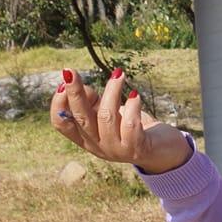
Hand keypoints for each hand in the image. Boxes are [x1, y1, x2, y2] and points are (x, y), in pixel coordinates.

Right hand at [48, 66, 190, 174]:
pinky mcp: (137, 148)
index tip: (62, 83)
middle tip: (70, 70)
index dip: (58, 105)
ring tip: (119, 74)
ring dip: (111, 91)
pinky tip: (136, 94)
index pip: (62, 124)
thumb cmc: (132, 127)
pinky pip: (130, 124)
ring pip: (106, 116)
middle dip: (74, 93)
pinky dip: (132, 106)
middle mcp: (97, 146)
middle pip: (80, 118)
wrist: (163, 151)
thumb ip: (93, 102)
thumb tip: (80, 86)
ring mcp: (116, 150)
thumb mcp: (108, 114)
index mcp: (85, 138)